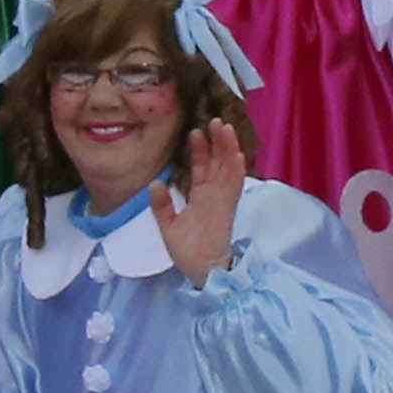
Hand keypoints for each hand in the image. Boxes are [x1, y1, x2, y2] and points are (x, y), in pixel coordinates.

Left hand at [157, 115, 250, 281]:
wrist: (200, 273)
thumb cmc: (187, 252)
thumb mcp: (168, 226)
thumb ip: (162, 205)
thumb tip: (155, 183)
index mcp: (201, 197)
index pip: (202, 168)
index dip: (200, 150)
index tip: (195, 132)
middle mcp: (214, 196)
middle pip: (219, 163)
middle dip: (218, 142)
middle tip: (216, 120)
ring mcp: (222, 202)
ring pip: (228, 170)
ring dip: (229, 149)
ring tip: (226, 128)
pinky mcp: (228, 210)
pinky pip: (234, 188)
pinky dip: (236, 172)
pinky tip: (237, 155)